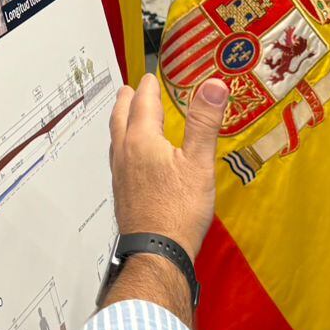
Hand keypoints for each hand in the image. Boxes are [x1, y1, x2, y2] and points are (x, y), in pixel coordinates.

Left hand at [108, 74, 227, 260]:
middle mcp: (125, 154)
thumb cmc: (179, 210)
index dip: (148, 87)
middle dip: (127, 100)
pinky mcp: (122, 192)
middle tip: (131, 88)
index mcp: (141, 140)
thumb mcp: (199, 163)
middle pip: (121, 117)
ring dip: (121, 120)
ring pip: (116, 137)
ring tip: (127, 115)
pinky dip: (123, 143)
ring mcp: (120, 175)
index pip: (143, 103)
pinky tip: (132, 156)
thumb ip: (204, 122)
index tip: (151, 77)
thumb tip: (214, 84)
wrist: (157, 252)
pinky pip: (118, 157)